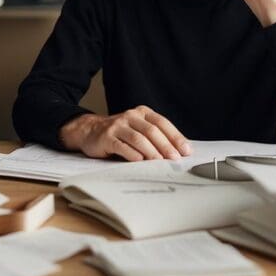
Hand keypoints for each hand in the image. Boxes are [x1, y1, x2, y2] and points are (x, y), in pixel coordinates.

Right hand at [59, 107, 191, 160]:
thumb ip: (156, 137)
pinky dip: (132, 154)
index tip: (186, 151)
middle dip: (166, 146)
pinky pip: (122, 146)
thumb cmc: (120, 134)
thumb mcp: (138, 130)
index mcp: (142, 113)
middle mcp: (130, 116)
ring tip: (160, 162)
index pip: (163, 123)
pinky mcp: (106, 137)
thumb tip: (179, 152)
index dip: (176, 137)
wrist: (90, 131)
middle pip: (152, 131)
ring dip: (151, 152)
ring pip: (138, 138)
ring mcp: (117, 126)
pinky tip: (139, 161)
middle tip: (175, 159)